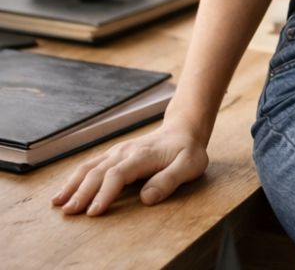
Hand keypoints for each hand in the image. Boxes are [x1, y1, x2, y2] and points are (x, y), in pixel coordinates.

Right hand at [50, 120, 208, 216]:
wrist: (183, 130)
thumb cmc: (187, 151)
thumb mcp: (189, 165)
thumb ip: (169, 180)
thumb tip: (147, 198)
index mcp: (143, 155)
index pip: (119, 174)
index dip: (105, 193)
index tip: (93, 212)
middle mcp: (126, 151)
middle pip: (99, 171)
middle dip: (82, 192)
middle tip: (69, 213)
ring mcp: (118, 151)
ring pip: (90, 167)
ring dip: (73, 185)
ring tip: (58, 204)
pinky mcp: (113, 155)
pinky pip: (90, 165)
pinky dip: (74, 179)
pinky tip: (63, 193)